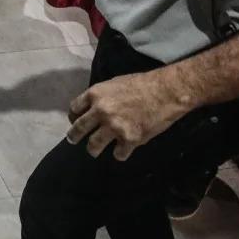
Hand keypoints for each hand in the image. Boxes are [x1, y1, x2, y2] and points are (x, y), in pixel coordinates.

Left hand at [66, 69, 190, 160]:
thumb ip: (101, 97)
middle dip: (74, 136)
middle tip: (73, 141)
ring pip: (94, 145)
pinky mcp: (129, 139)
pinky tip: (122, 151)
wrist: (165, 92)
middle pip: (79, 129)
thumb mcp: (114, 84)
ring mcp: (114, 126)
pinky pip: (118, 153)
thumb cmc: (141, 84)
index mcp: (95, 94)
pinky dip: (120, 154)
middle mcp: (100, 111)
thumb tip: (93, 107)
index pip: (74, 109)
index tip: (75, 121)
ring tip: (94, 151)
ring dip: (93, 149)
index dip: (74, 117)